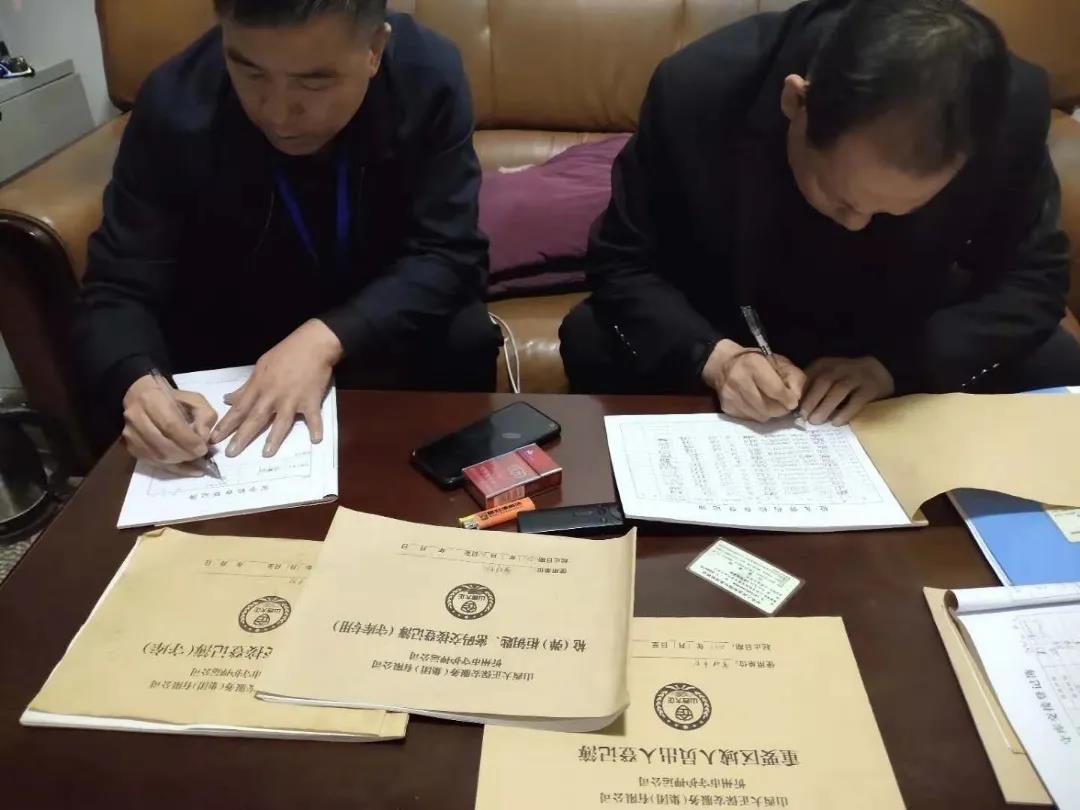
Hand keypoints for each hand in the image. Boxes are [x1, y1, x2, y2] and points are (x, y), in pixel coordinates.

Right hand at [122, 375, 217, 475]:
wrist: (144, 397)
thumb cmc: (173, 399)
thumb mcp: (195, 400)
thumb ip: (204, 416)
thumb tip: (203, 438)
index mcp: (152, 399)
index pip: (170, 425)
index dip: (188, 440)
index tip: (203, 448)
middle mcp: (135, 416)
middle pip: (162, 445)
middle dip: (185, 454)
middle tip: (200, 455)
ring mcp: (130, 433)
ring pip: (156, 456)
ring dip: (180, 462)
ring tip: (195, 460)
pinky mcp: (130, 446)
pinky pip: (152, 462)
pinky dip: (173, 467)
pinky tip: (188, 468)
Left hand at [210, 319, 340, 457]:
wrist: (313, 344)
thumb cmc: (286, 352)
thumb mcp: (261, 366)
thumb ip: (246, 386)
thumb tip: (228, 399)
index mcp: (259, 386)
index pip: (239, 409)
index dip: (226, 425)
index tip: (214, 439)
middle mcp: (273, 395)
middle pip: (255, 418)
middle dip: (241, 437)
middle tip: (230, 453)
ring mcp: (292, 399)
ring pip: (281, 422)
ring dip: (274, 438)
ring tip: (266, 453)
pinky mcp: (311, 400)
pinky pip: (313, 417)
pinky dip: (316, 428)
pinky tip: (315, 440)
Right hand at [702, 339, 806, 421]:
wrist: (723, 364)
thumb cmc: (755, 361)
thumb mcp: (778, 361)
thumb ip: (792, 376)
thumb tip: (796, 398)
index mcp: (753, 364)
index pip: (775, 390)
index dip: (787, 399)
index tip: (792, 402)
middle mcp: (738, 380)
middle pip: (767, 407)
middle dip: (780, 409)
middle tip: (784, 405)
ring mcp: (730, 395)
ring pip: (759, 416)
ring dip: (769, 413)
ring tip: (770, 404)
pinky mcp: (726, 407)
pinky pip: (749, 419)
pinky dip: (757, 414)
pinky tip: (757, 405)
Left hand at [800, 356, 893, 425]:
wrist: (879, 372)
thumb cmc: (845, 379)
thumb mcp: (827, 377)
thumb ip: (812, 387)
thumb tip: (795, 408)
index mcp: (825, 365)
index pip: (809, 376)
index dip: (799, 392)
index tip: (792, 409)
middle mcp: (840, 368)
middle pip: (823, 382)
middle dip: (811, 400)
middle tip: (803, 417)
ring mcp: (857, 377)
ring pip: (839, 390)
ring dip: (825, 406)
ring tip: (815, 421)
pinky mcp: (871, 388)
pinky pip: (857, 400)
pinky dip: (845, 412)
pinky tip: (836, 423)